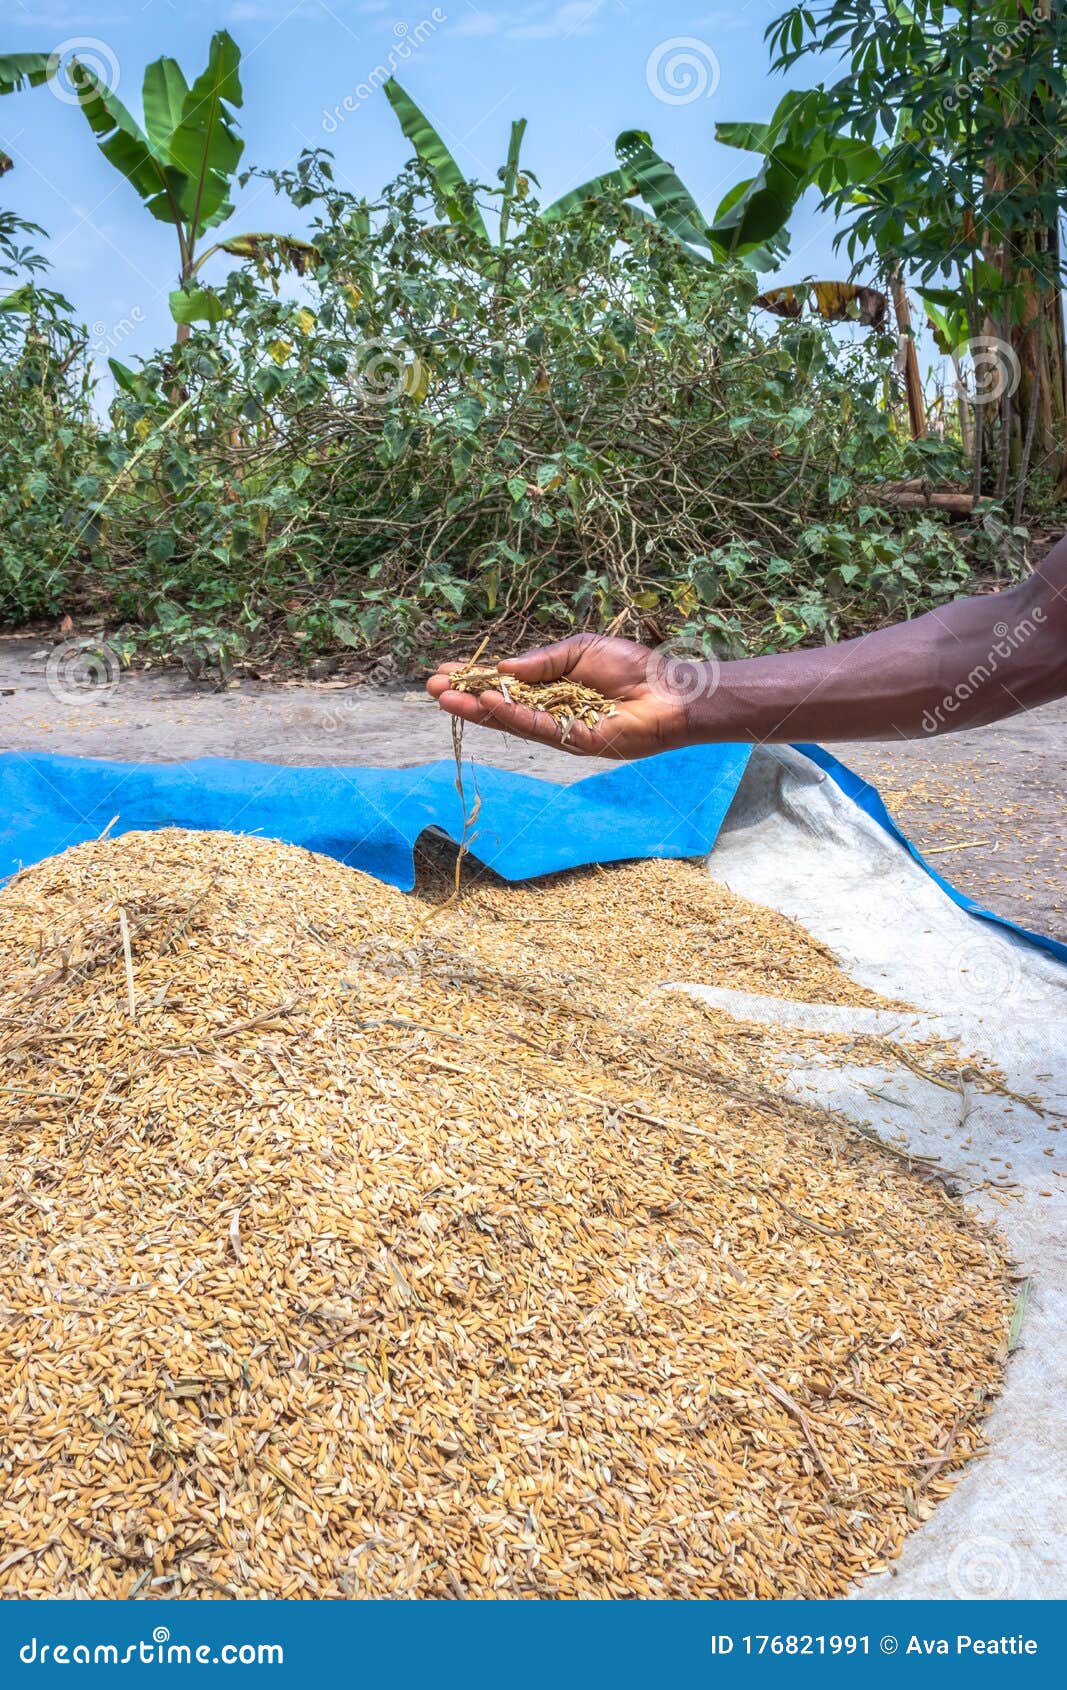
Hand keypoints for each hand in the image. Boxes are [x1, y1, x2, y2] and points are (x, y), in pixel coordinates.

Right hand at [426, 633, 695, 759]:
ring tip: (446, 698)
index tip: (445, 670)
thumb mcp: (579, 649)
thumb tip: (503, 667)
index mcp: (552, 684)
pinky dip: (509, 716)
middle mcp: (551, 708)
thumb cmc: (632, 666)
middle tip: (432, 687)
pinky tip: (486, 704)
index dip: (476, 677)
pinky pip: (535, 728)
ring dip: (477, 709)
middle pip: (501, 703)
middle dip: (467, 695)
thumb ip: (542, 659)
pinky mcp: (572, 742)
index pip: (507, 682)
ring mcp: (559, 727)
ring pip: (511, 719)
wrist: (668, 691)